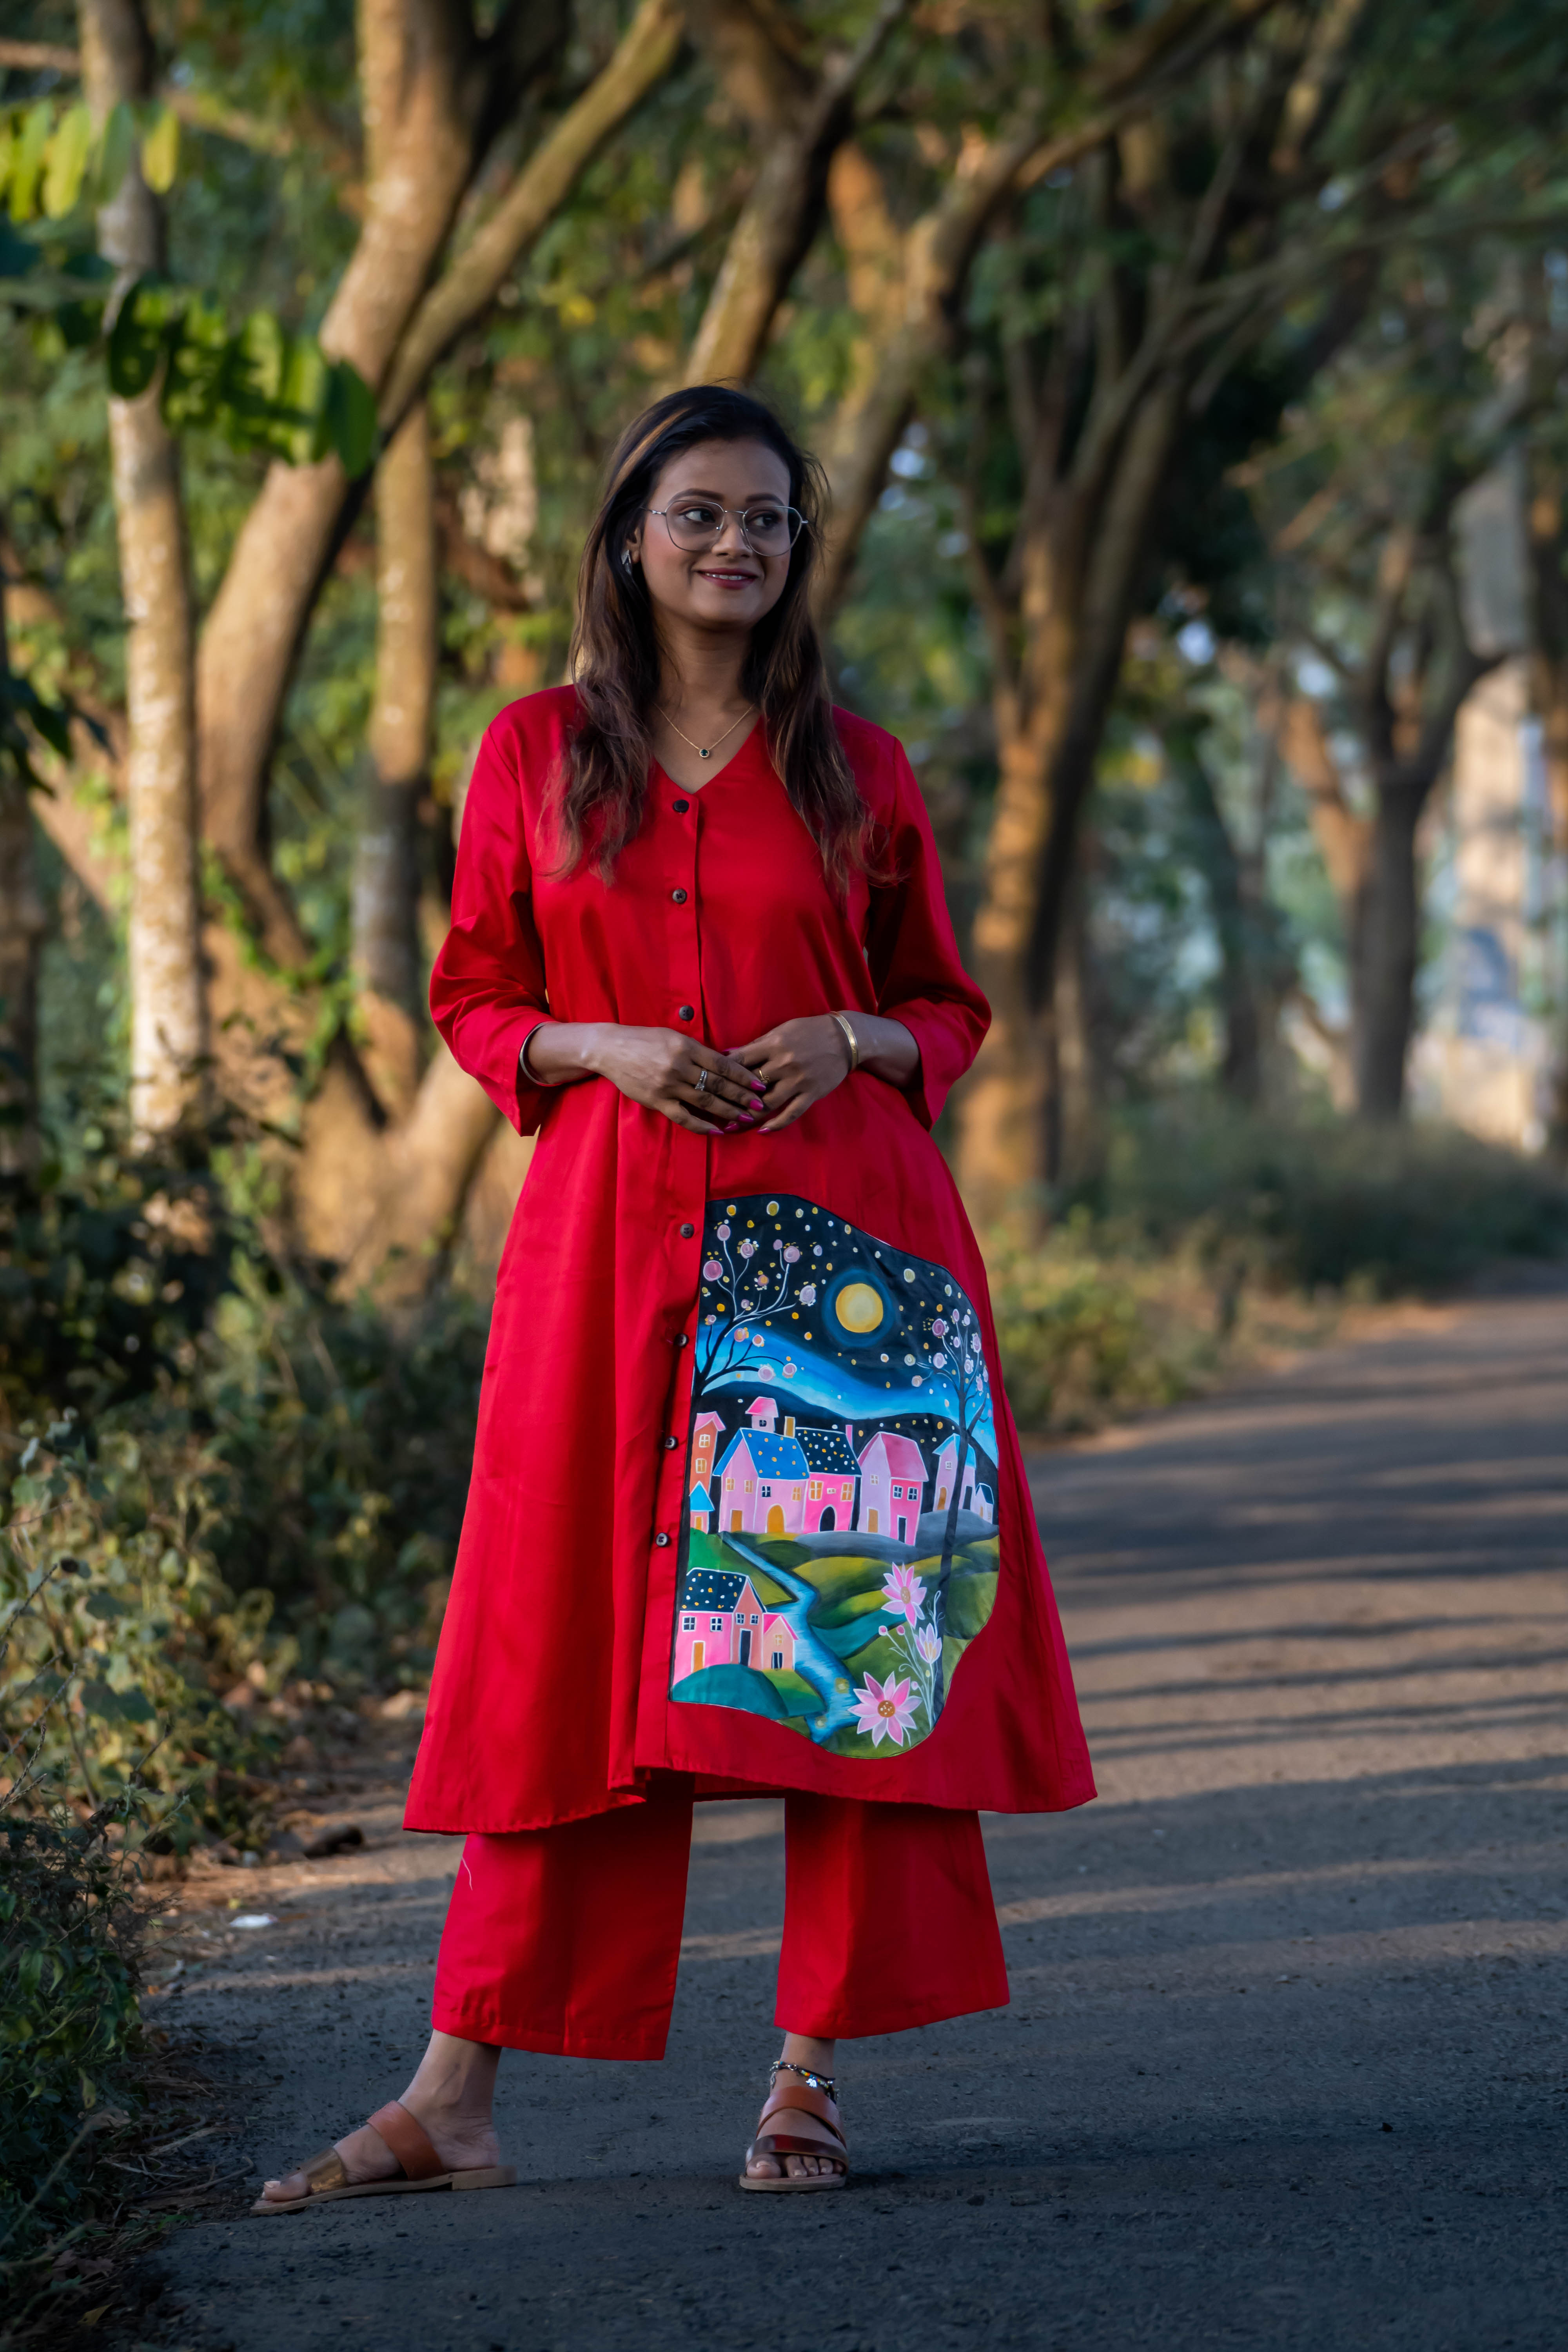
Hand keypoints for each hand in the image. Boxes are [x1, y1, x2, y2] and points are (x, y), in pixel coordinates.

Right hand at [576, 1025, 764, 1133]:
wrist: (611, 1049)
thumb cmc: (644, 1040)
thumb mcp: (673, 1037)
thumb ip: (697, 1050)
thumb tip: (724, 1062)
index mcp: (687, 1048)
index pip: (723, 1064)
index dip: (743, 1076)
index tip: (759, 1085)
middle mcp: (680, 1067)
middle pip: (718, 1085)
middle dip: (742, 1097)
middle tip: (760, 1106)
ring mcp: (668, 1085)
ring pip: (705, 1102)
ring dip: (728, 1112)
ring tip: (744, 1119)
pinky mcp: (657, 1101)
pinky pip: (683, 1117)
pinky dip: (701, 1125)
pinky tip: (716, 1130)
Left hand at [725, 1016, 853, 1133]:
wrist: (845, 1038)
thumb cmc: (809, 1031)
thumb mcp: (781, 1031)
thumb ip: (756, 1045)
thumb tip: (729, 1054)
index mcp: (773, 1045)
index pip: (741, 1061)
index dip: (723, 1073)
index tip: (708, 1083)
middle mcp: (784, 1063)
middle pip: (750, 1085)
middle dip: (731, 1099)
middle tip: (713, 1111)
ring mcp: (798, 1080)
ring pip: (768, 1103)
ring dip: (749, 1116)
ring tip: (732, 1125)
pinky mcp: (811, 1093)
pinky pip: (792, 1112)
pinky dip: (777, 1124)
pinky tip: (763, 1131)